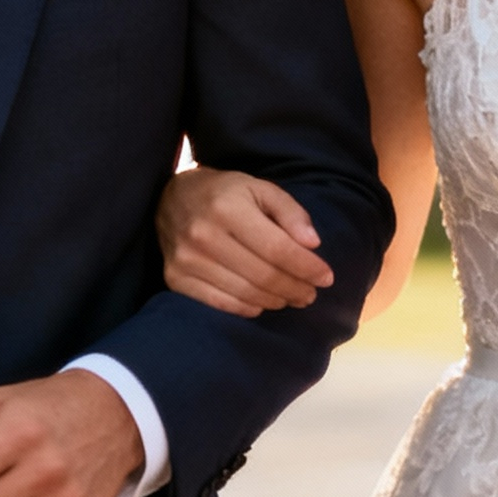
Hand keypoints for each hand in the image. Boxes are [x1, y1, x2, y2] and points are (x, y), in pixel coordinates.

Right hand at [156, 165, 331, 316]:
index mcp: (227, 208)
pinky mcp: (175, 279)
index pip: (277, 248)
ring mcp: (186, 260)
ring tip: (291, 297)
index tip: (326, 277)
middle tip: (311, 293)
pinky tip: (262, 303)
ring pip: (245, 294)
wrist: (171, 198)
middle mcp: (203, 235)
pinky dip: (248, 308)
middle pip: (263, 275)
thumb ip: (290, 212)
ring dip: (275, 301)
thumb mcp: (260, 188)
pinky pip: (221, 305)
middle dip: (295, 288)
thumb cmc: (225, 193)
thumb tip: (313, 244)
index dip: (306, 267)